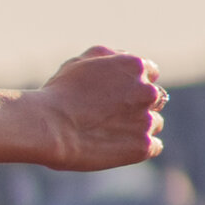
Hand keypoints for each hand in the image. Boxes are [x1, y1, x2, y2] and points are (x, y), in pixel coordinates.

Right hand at [25, 46, 166, 172]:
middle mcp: (147, 91)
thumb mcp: (81, 62)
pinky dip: (140, 146)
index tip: (119, 95)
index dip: (134, 83)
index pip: (150, 73)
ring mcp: (147, 120)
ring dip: (139, 126)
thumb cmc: (59, 93)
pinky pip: (153, 146)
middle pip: (155, 98)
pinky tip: (119, 147)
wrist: (49, 127)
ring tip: (111, 133)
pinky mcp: (143, 146)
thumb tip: (123, 59)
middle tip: (114, 115)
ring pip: (154, 123)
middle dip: (139, 105)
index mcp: (135, 66)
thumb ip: (109, 56)